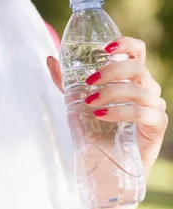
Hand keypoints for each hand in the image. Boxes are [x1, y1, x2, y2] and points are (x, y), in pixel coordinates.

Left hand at [47, 37, 167, 174]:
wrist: (106, 165)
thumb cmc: (96, 128)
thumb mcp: (77, 101)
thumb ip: (66, 81)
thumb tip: (50, 59)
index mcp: (131, 76)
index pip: (137, 50)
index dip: (126, 43)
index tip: (105, 48)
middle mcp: (147, 87)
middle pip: (137, 66)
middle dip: (112, 70)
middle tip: (90, 81)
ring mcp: (154, 105)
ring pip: (140, 89)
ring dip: (112, 92)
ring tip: (91, 102)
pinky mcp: (157, 125)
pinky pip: (143, 112)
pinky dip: (120, 112)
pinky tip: (102, 115)